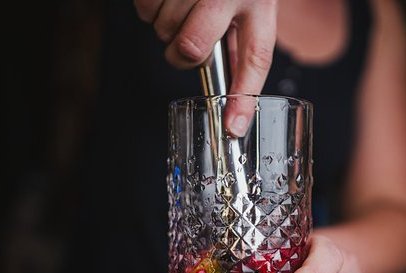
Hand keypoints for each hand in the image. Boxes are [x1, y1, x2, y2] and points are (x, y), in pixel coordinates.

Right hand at [134, 0, 277, 135]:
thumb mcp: (251, 4)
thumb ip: (241, 41)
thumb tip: (233, 94)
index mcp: (260, 5)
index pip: (255, 58)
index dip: (242, 98)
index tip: (232, 129)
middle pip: (191, 47)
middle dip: (181, 52)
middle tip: (185, 38)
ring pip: (163, 28)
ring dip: (163, 25)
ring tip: (180, 4)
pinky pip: (145, 9)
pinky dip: (149, 8)